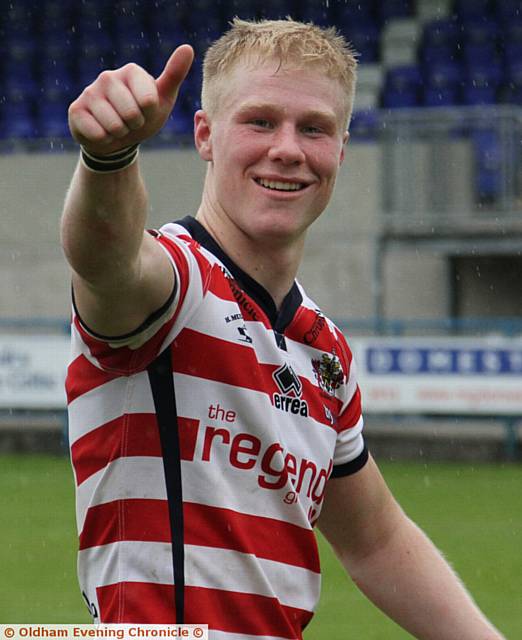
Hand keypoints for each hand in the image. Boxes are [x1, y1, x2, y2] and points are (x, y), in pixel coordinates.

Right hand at [68, 45, 193, 154]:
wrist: (117, 139)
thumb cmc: (142, 117)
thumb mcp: (163, 99)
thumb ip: (174, 75)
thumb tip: (188, 48)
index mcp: (131, 72)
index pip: (148, 100)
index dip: (149, 114)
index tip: (145, 111)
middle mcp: (108, 77)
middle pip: (131, 114)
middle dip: (134, 125)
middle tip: (130, 122)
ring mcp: (89, 92)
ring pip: (114, 125)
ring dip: (120, 134)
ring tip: (117, 127)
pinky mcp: (76, 109)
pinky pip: (97, 133)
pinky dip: (104, 139)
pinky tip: (102, 131)